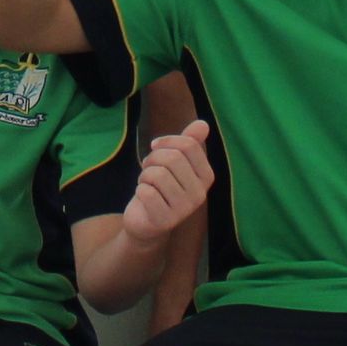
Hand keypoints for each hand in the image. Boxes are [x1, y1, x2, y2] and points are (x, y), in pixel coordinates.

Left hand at [119, 118, 212, 247]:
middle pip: (172, 158)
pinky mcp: (165, 221)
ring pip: (157, 174)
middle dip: (153, 159)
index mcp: (206, 177)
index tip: (155, 147)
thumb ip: (189, 143)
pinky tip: (144, 198)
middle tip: (149, 169)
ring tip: (147, 184)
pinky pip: (146, 192)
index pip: (189, 145)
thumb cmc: (161, 187)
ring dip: (145, 176)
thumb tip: (203, 124)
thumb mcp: (175, 163)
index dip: (166, 141)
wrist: (147, 222)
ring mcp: (184, 210)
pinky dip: (140, 190)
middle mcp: (200, 194)